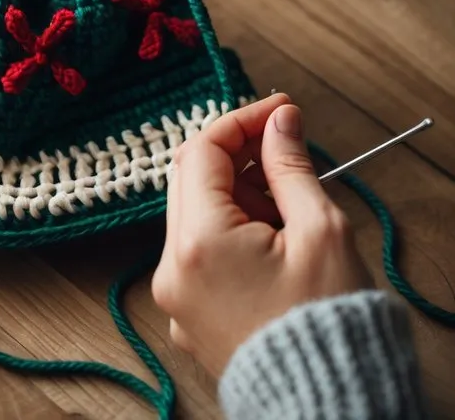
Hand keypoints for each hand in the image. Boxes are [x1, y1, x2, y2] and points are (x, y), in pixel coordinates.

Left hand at [151, 95, 371, 378]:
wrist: (327, 407)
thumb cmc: (326, 326)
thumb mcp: (318, 230)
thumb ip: (290, 167)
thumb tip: (279, 120)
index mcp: (198, 243)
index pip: (203, 151)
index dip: (242, 120)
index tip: (280, 110)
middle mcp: (172, 269)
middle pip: (191, 179)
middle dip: (238, 156)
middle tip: (285, 150)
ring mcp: (177, 297)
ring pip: (195, 215)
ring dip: (237, 194)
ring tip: (288, 209)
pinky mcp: (189, 316)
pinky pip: (200, 252)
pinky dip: (231, 231)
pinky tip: (274, 240)